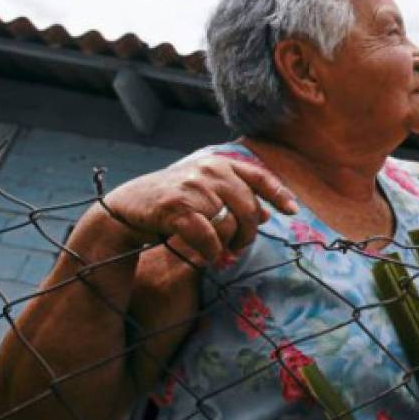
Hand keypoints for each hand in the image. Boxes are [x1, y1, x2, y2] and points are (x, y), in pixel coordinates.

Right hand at [103, 156, 297, 261]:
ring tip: (222, 251)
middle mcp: (210, 171)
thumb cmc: (171, 201)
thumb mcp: (205, 193)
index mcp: (219, 164)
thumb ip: (235, 198)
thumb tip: (268, 214)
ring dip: (229, 244)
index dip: (278, 194)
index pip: (259, 176)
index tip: (292, 211)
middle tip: (239, 247)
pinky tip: (209, 255)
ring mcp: (194, 187)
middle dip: (248, 233)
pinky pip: (208, 237)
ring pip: (230, 225)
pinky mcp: (177, 208)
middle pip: (249, 209)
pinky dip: (211, 251)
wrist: (126, 207)